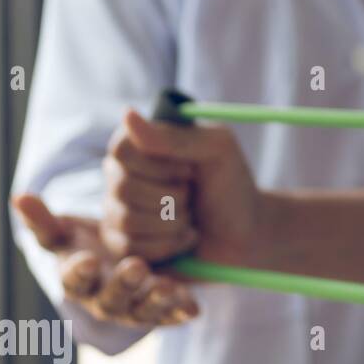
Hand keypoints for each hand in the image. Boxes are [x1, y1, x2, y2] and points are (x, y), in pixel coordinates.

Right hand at [12, 193, 198, 325]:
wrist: (126, 258)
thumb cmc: (90, 244)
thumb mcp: (68, 231)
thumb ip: (43, 220)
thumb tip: (18, 197)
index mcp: (79, 282)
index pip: (74, 282)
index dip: (79, 272)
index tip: (86, 258)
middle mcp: (105, 301)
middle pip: (111, 300)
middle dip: (123, 285)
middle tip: (136, 267)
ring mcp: (135, 309)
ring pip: (143, 311)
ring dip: (155, 300)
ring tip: (167, 286)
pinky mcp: (164, 312)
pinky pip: (173, 315)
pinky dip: (181, 312)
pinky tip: (194, 307)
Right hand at [115, 109, 263, 266]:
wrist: (246, 233)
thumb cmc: (231, 185)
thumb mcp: (218, 150)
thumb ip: (176, 135)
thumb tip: (127, 114)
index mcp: (140, 145)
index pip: (121, 149)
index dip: (159, 164)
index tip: (190, 169)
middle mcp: (121, 175)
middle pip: (122, 186)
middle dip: (172, 197)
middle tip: (193, 195)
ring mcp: (117, 211)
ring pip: (126, 220)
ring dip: (172, 222)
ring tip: (191, 217)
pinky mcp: (122, 245)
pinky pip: (131, 248)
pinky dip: (168, 245)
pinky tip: (186, 238)